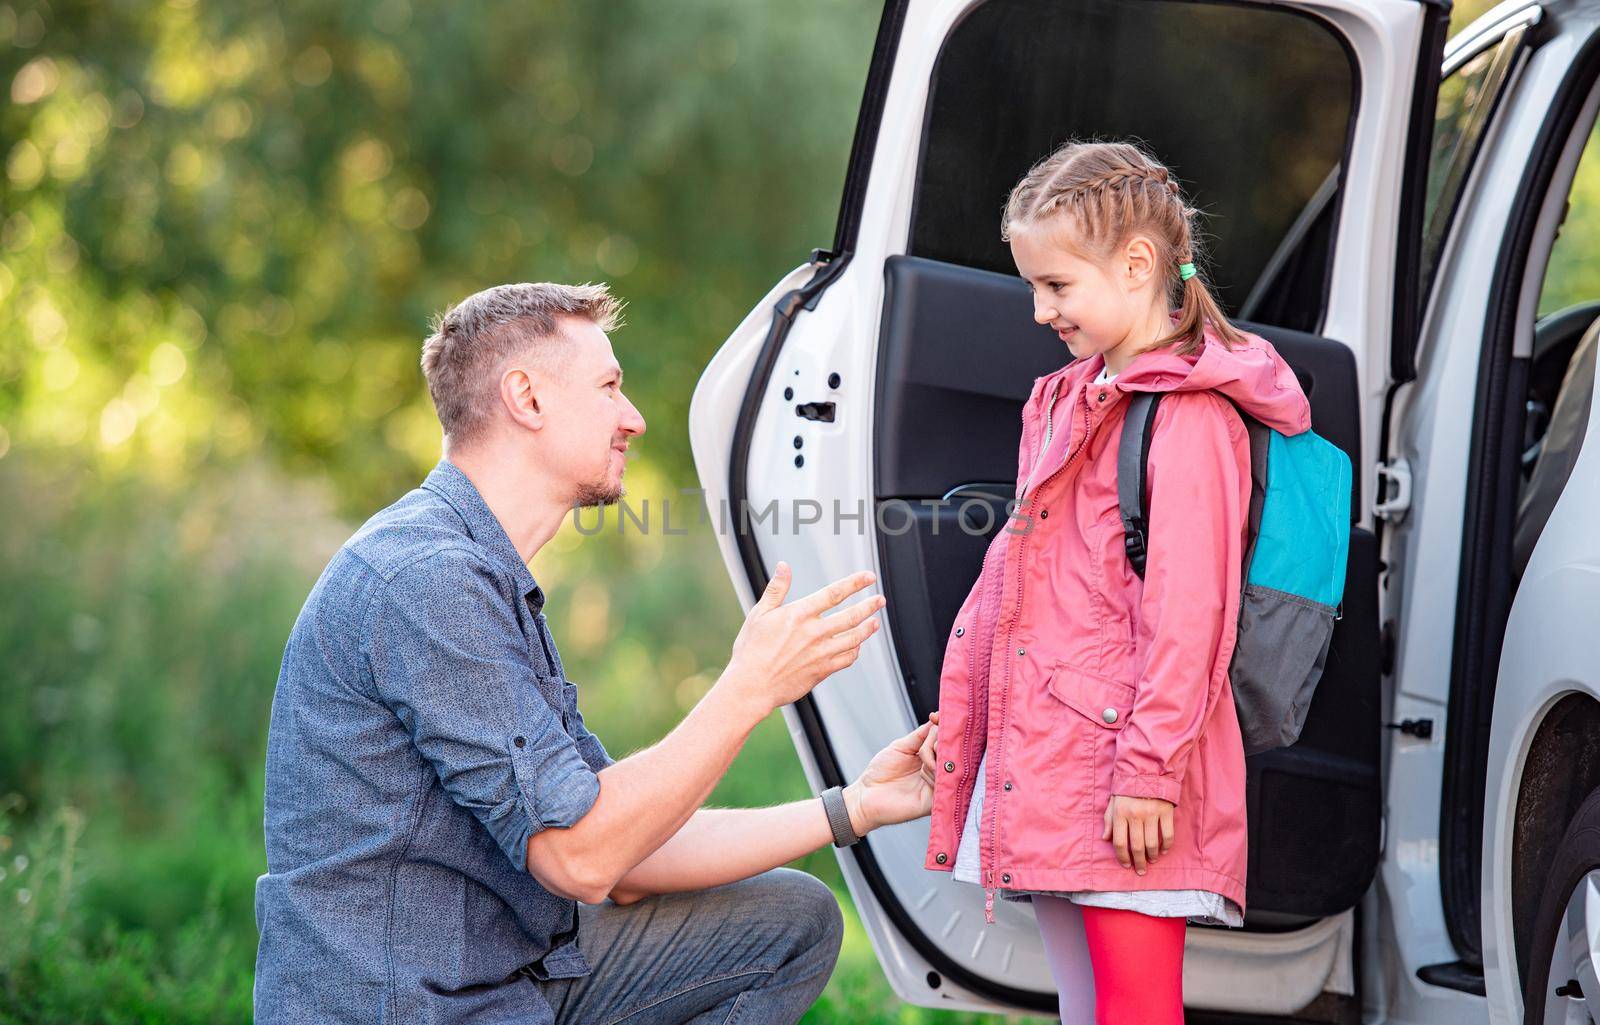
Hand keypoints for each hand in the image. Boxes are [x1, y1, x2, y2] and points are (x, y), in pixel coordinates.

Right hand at [722, 561, 884, 714]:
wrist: (751, 686)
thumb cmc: (751, 650)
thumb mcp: (759, 614)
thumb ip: (776, 589)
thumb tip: (784, 566)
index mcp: (799, 615)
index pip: (834, 593)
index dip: (855, 583)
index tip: (868, 577)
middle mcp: (814, 633)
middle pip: (851, 616)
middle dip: (869, 606)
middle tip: (880, 600)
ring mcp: (820, 653)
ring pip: (854, 638)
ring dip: (868, 629)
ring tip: (875, 622)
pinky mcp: (822, 670)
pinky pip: (846, 659)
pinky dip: (855, 651)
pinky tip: (857, 646)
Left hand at [843, 716, 937, 833]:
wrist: (866, 796)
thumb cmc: (880, 772)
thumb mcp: (900, 746)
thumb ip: (920, 735)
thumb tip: (936, 719)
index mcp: (928, 757)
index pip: (944, 739)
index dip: (943, 727)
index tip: (936, 717)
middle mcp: (936, 770)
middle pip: (949, 749)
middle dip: (938, 742)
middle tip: (924, 747)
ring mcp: (937, 784)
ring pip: (948, 764)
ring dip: (932, 758)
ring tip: (921, 766)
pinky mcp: (935, 800)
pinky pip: (943, 782)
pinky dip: (934, 773)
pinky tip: (924, 773)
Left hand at [1102, 794, 1174, 873]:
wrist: (1147, 770)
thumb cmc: (1128, 788)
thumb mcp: (1113, 801)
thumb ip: (1109, 820)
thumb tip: (1105, 838)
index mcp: (1120, 813)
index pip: (1119, 842)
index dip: (1122, 857)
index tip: (1126, 864)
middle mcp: (1135, 815)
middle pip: (1137, 846)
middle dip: (1138, 862)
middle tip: (1140, 870)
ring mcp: (1152, 813)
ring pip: (1152, 843)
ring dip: (1152, 856)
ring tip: (1151, 860)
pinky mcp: (1166, 811)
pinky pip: (1167, 834)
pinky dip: (1166, 845)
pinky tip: (1163, 850)